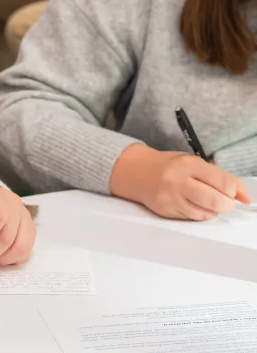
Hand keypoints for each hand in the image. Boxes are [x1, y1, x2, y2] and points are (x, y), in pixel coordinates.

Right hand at [110, 145, 252, 219]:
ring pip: (204, 213)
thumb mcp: (194, 162)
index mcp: (188, 164)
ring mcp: (170, 197)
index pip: (223, 182)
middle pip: (215, 201)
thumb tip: (246, 197)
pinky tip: (195, 205)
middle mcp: (178, 181)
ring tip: (209, 202)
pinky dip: (199, 214)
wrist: (135, 172)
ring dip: (213, 211)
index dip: (234, 191)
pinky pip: (191, 218)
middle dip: (227, 205)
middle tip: (227, 203)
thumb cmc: (169, 166)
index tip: (234, 193)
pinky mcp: (165, 210)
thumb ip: (221, 177)